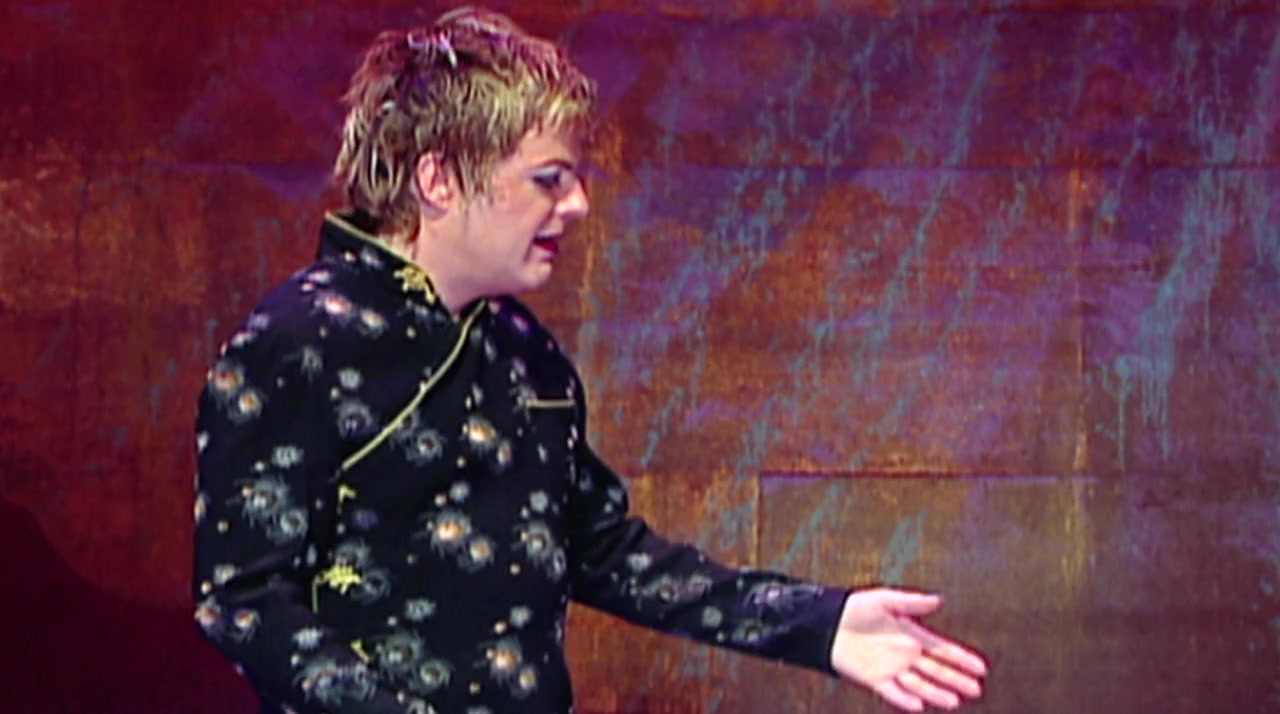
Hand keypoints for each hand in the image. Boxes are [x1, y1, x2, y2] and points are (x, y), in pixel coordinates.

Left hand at [830, 588, 986, 711]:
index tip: (981, 668)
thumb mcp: (884, 600)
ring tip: (954, 701)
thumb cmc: (855, 608)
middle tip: (976, 690)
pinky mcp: (874, 679)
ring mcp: (892, 669)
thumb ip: (911, 602)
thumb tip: (939, 600)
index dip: (962, 659)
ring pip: (919, 685)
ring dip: (936, 693)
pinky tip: (919, 706)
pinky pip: (892, 692)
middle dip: (957, 680)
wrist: (827, 623)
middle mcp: (906, 655)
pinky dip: (904, 699)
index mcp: (912, 635)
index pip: (943, 650)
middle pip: (937, 671)